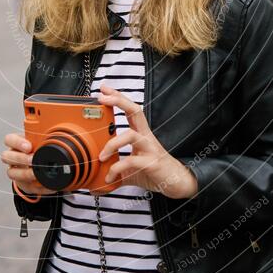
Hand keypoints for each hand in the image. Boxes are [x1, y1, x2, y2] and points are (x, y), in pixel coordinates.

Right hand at [1, 133, 56, 195]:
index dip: (17, 142)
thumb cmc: (40, 150)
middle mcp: (12, 156)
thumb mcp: (41, 142)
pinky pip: (26, 186)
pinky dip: (38, 187)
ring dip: (25, 174)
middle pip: (6, 156)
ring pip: (11, 172)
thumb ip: (45, 138)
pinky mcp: (21, 183)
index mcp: (17, 143)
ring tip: (37, 174)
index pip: (9, 139)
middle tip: (33, 160)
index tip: (29, 146)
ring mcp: (15, 170)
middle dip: (20, 158)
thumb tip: (62, 133)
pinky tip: (47, 185)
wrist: (38, 167)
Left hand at [95, 82, 197, 199]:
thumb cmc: (153, 171)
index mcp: (140, 134)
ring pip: (130, 135)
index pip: (129, 109)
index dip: (117, 97)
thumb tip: (97, 179)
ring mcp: (149, 148)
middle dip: (118, 100)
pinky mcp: (151, 163)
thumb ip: (114, 169)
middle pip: (135, 110)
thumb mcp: (131, 167)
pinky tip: (110, 178)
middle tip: (102, 97)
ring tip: (101, 157)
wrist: (176, 183)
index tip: (104, 89)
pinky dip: (116, 170)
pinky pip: (131, 161)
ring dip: (111, 144)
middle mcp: (145, 137)